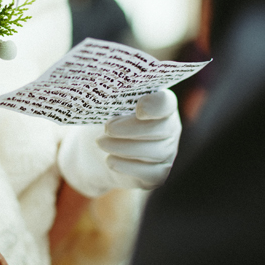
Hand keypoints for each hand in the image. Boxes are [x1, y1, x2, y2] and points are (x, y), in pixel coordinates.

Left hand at [58, 89, 180, 196]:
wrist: (95, 150)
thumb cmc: (104, 120)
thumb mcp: (106, 106)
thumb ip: (110, 97)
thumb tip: (101, 90)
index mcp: (159, 104)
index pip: (167, 103)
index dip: (155, 105)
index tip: (138, 108)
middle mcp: (169, 127)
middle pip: (163, 129)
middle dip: (133, 129)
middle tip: (107, 127)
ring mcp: (167, 152)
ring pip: (156, 152)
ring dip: (124, 147)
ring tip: (101, 142)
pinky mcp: (158, 174)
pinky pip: (151, 173)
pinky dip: (128, 167)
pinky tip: (110, 160)